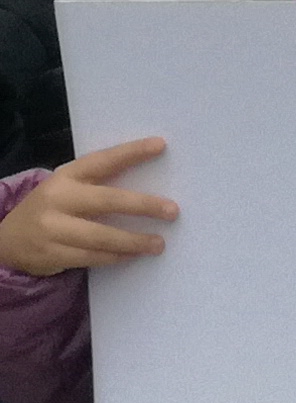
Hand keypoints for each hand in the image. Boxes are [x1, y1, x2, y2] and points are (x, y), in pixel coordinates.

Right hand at [0, 139, 175, 274]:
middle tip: (172, 211)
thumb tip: (151, 185)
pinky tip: (132, 255)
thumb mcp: (68, 188)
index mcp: (66, 176)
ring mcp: (52, 228)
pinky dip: (115, 257)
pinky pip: (91, 257)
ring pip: (100, 236)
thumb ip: (98, 184)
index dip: (131, 152)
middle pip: (107, 201)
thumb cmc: (52, 208)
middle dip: (142, 206)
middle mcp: (58, 199)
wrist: (7, 240)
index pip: (102, 160)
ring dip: (133, 241)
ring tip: (158, 243)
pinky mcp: (51, 254)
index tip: (160, 145)